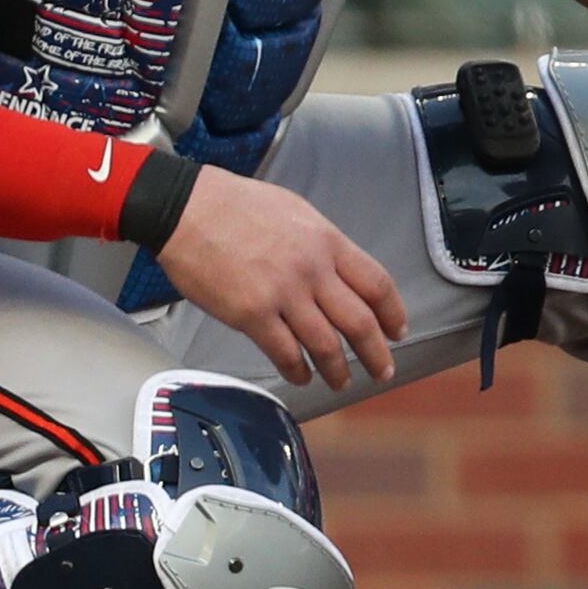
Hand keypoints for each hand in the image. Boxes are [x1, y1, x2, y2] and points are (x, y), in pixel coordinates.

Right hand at [159, 169, 404, 393]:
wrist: (190, 208)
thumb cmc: (239, 206)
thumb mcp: (299, 214)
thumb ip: (323, 246)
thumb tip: (338, 269)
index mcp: (330, 243)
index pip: (377, 284)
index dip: (393, 313)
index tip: (398, 332)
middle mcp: (313, 270)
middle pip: (359, 321)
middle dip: (375, 352)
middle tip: (382, 371)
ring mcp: (283, 294)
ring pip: (325, 343)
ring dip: (337, 370)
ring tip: (342, 382)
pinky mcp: (250, 314)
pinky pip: (283, 352)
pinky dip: (296, 370)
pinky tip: (301, 376)